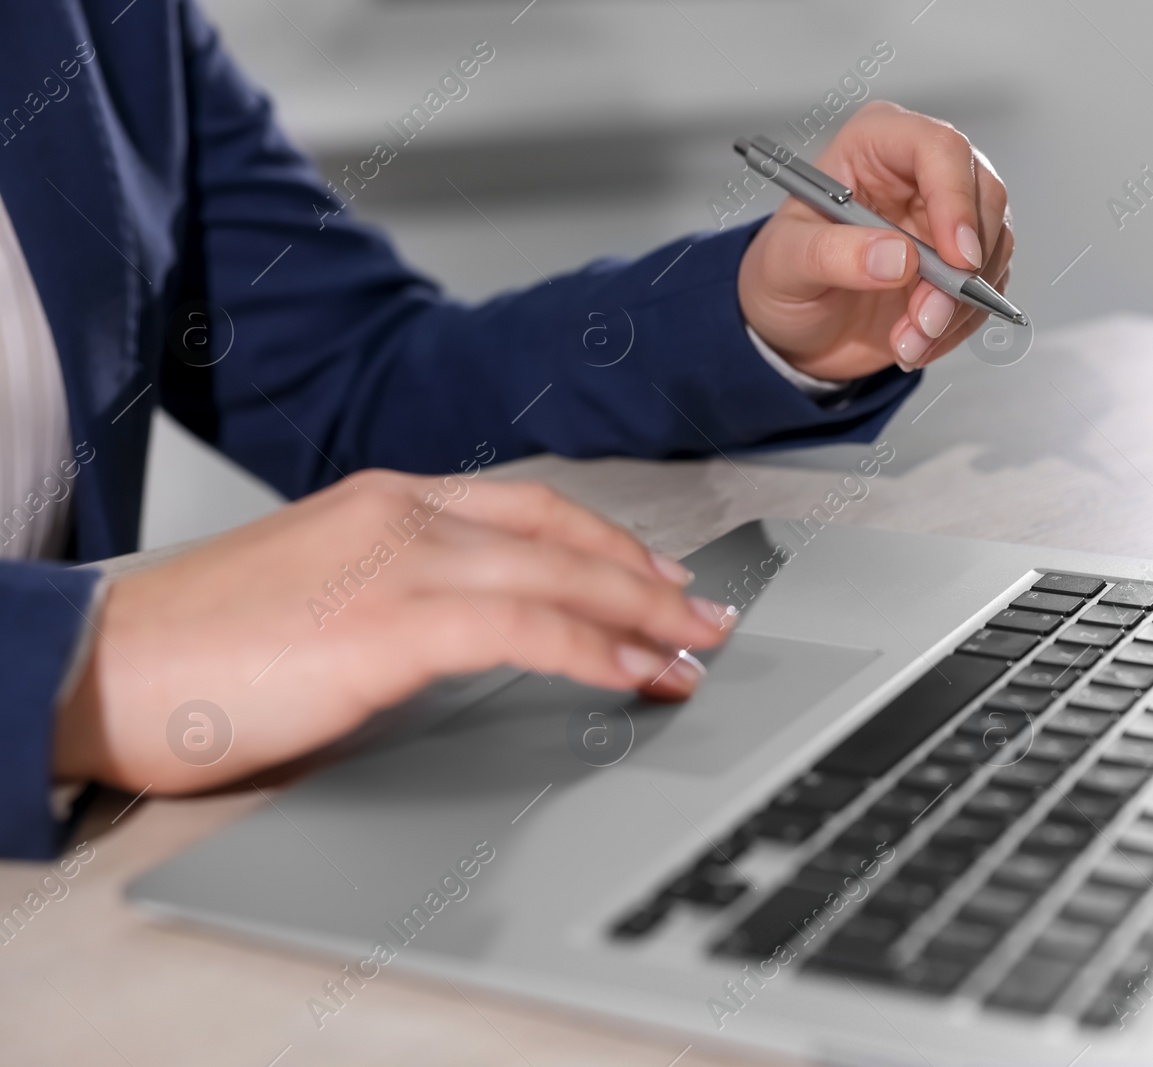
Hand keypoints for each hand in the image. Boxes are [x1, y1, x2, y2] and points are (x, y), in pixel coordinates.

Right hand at [54, 471, 735, 793]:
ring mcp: (398, 559)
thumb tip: (472, 634)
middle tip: (705, 615)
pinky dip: (593, 650)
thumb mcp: (320, 593)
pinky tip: (633, 673)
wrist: (99, 665)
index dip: (607, 541)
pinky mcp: (388, 622)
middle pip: (563, 532)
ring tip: (693, 650)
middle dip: (648, 577)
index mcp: (387, 501)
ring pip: (560, 573)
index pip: (531, 507)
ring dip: (643, 615)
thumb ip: (400, 595)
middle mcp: (403, 514)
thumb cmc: (197, 648)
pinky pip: (525, 627)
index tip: (655, 576)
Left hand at [737, 100, 1014, 381]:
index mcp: (875, 145)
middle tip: (927, 317)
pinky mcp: (961, 264)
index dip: (956, 200)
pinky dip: (959, 324)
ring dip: (958, 306)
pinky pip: (986, 289)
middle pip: (983, 196)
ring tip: (909, 340)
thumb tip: (896, 257)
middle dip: (962, 269)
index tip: (956, 258)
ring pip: (993, 248)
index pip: (939, 149)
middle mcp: (920, 173)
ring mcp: (946, 218)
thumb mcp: (785, 264)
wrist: (793, 326)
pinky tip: (917, 341)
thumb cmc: (781, 276)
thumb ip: (833, 255)